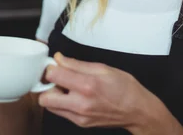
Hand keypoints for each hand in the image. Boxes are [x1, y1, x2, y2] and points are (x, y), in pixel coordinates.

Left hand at [38, 53, 182, 134]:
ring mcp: (79, 116)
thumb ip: (77, 64)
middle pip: (44, 97)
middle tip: (57, 78)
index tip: (56, 64)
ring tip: (67, 87)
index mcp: (87, 85)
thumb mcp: (103, 68)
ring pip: (50, 106)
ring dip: (53, 95)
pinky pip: (60, 112)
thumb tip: (59, 58)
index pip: (53, 75)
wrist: (138, 111)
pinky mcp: (80, 123)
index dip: (51, 67)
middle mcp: (80, 103)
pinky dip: (62, 103)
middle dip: (47, 85)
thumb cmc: (125, 88)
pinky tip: (74, 96)